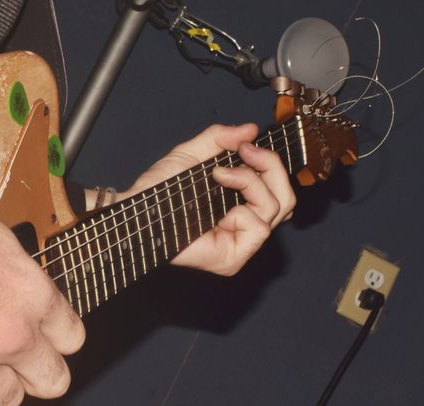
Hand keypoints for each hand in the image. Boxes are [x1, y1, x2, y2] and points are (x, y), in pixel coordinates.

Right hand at [0, 192, 85, 405]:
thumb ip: (16, 278)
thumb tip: (20, 295)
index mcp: (33, 296)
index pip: (71, 339)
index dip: (54, 341)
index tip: (41, 342)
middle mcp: (14, 336)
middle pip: (52, 381)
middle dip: (36, 375)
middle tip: (17, 369)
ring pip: (8, 401)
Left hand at [94, 124, 295, 275]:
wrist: (137, 208)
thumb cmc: (157, 190)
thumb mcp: (192, 154)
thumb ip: (221, 139)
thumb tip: (250, 129)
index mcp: (239, 205)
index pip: (278, 189)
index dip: (272, 164)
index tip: (248, 146)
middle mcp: (242, 226)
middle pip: (286, 198)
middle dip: (271, 167)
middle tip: (245, 153)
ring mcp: (239, 245)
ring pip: (276, 208)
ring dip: (250, 183)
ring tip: (220, 175)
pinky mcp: (232, 258)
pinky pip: (259, 229)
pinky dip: (243, 211)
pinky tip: (220, 206)